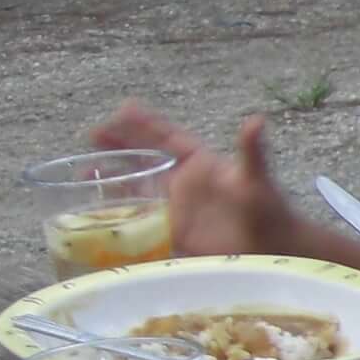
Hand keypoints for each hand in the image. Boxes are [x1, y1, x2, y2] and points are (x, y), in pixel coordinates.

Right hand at [92, 103, 359, 264]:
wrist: (276, 251)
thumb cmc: (270, 213)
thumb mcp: (258, 181)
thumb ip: (253, 152)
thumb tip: (256, 121)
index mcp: (203, 164)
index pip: (168, 138)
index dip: (146, 124)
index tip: (122, 109)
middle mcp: (186, 183)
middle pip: (145, 160)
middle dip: (118, 147)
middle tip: (90, 135)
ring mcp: (177, 208)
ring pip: (137, 190)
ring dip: (112, 182)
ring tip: (82, 173)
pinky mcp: (173, 233)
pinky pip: (141, 223)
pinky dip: (120, 220)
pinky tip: (96, 218)